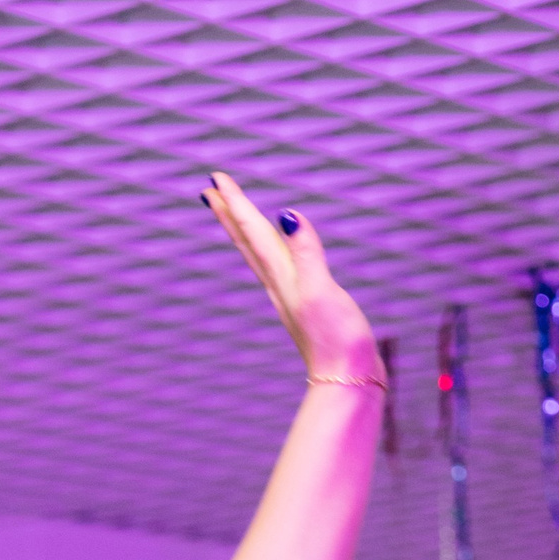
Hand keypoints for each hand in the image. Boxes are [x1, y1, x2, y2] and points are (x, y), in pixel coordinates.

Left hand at [203, 170, 380, 389]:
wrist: (347, 380)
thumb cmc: (337, 339)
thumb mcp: (321, 291)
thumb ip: (305, 252)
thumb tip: (285, 216)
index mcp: (281, 277)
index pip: (254, 232)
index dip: (236, 203)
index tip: (216, 179)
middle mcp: (280, 284)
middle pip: (248, 242)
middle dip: (231, 214)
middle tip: (211, 190)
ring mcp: (291, 295)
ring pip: (259, 255)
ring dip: (245, 232)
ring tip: (233, 214)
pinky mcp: (305, 304)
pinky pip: (279, 269)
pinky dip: (271, 252)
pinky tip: (276, 252)